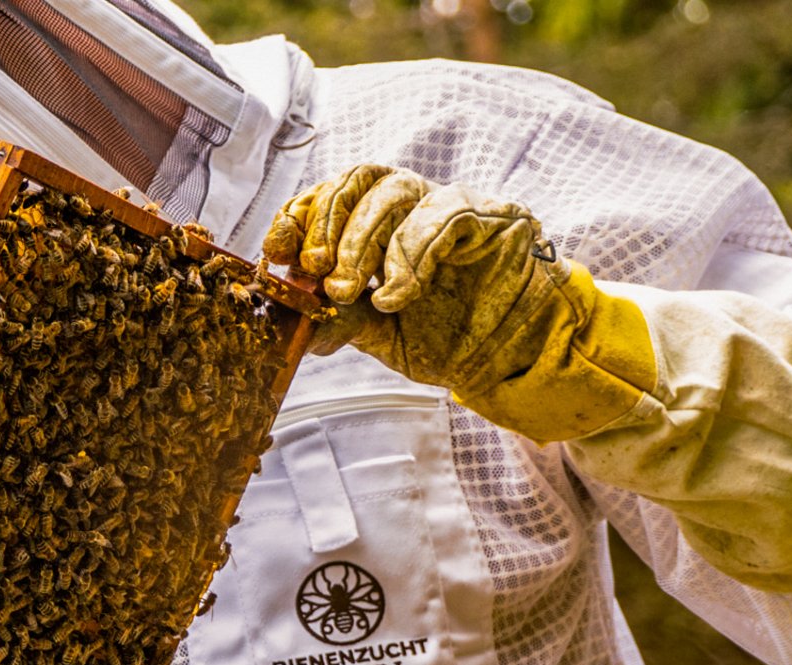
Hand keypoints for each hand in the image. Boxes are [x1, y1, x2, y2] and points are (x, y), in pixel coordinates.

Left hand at [264, 164, 655, 441]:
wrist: (512, 359)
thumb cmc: (448, 339)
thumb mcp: (379, 335)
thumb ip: (339, 316)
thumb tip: (293, 308)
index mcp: (378, 226)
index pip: (330, 196)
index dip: (299, 215)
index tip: (279, 250)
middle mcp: (412, 205)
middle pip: (357, 179)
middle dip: (327, 224)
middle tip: (317, 270)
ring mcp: (451, 205)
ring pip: (393, 190)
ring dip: (362, 240)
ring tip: (355, 290)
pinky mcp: (493, 214)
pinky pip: (442, 214)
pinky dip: (410, 255)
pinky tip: (398, 295)